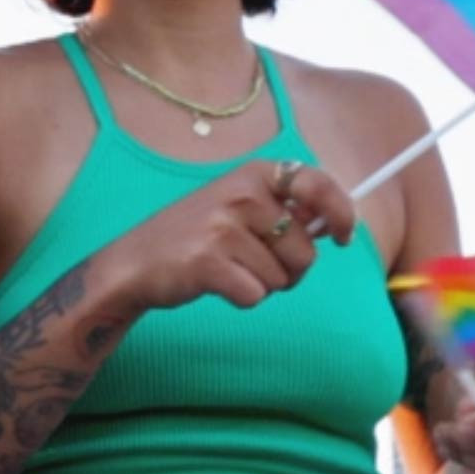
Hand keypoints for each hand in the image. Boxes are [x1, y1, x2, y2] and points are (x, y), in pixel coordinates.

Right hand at [89, 158, 351, 322]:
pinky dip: (242, 299)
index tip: (342, 236)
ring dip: (263, 284)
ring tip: (229, 270)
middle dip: (290, 268)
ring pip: (282, 278)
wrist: (132, 264)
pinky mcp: (209, 262)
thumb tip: (332, 225)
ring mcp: (223, 227)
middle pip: (306, 249)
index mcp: (253, 174)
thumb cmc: (194, 237)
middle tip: (253, 263)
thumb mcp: (237, 206)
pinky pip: (256, 296)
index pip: (316, 184)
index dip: (340, 212)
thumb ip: (282, 209)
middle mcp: (241, 194)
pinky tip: (216, 285)